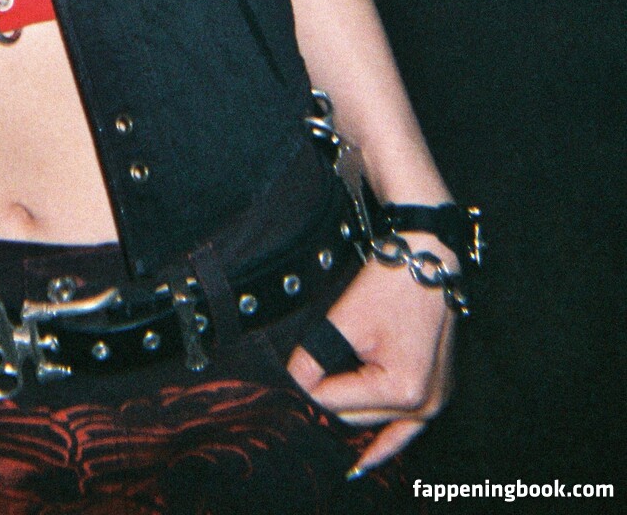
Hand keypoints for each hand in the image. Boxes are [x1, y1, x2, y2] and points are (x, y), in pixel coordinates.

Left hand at [285, 238, 457, 476]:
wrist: (427, 261)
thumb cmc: (392, 286)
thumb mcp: (344, 320)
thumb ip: (314, 357)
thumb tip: (294, 382)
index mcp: (403, 391)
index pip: (336, 402)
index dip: (309, 383)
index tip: (291, 370)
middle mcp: (424, 405)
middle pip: (356, 418)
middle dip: (329, 400)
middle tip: (304, 383)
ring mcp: (434, 402)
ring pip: (376, 423)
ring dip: (351, 417)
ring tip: (320, 420)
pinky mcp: (435, 393)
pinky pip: (406, 430)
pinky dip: (386, 443)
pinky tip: (364, 464)